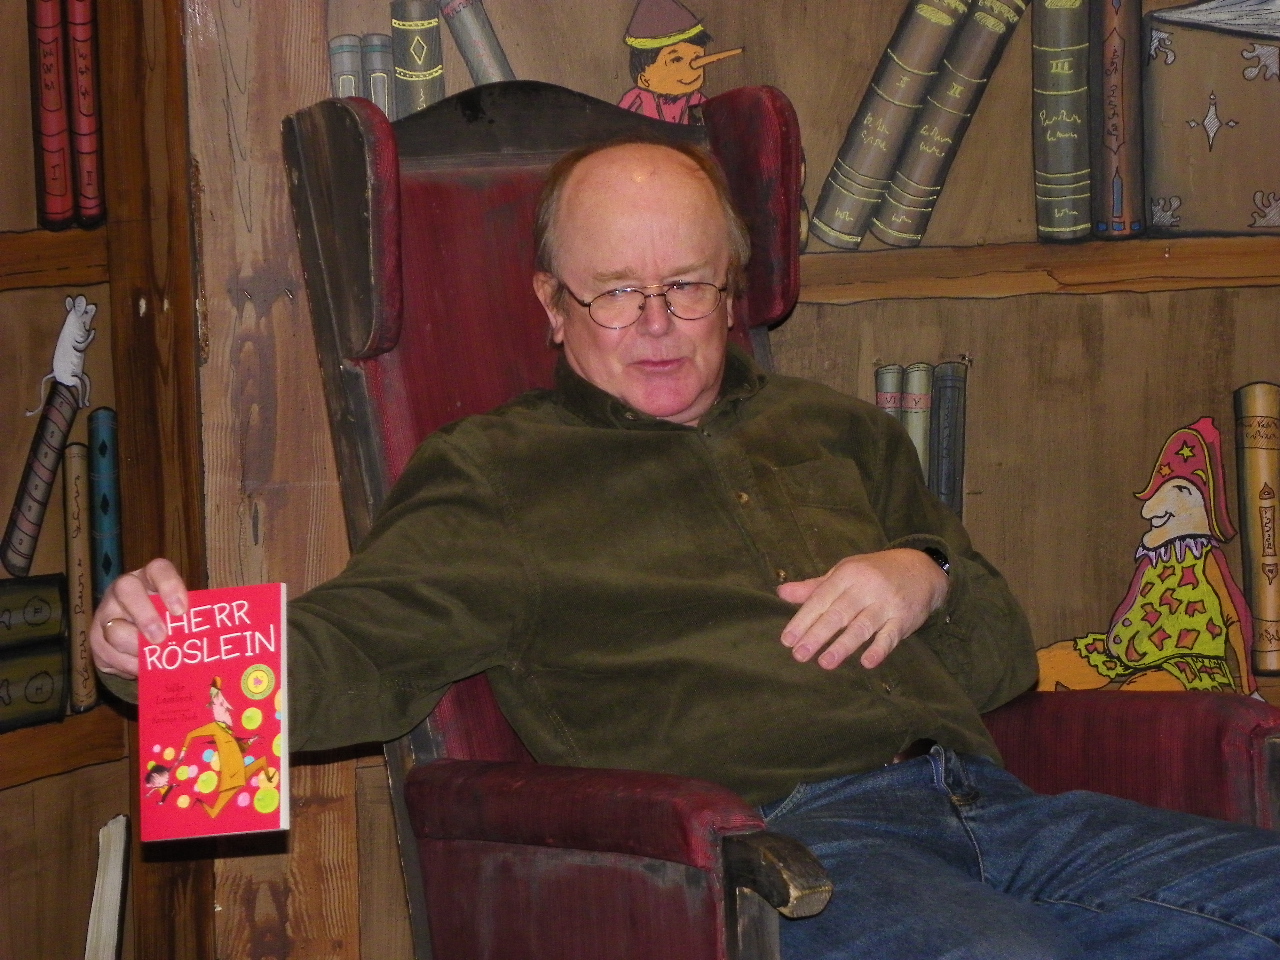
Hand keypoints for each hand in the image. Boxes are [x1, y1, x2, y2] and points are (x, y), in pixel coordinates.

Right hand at [90, 558, 189, 679]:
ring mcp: (106, 612)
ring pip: (114, 629)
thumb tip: (211, 633)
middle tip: (161, 638)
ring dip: (136, 648)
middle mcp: (124, 589)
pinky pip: (107, 653)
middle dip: (145, 616)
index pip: (158, 569)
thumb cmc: (166, 623)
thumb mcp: (176, 617)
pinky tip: (139, 668)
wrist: (136, 640)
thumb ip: (186, 620)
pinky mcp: (95, 638)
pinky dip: (126, 664)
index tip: (182, 611)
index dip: (170, 586)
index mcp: (150, 578)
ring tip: (152, 659)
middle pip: (126, 589)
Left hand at [777, 548, 947, 670]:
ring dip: (843, 646)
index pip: (821, 599)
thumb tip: (781, 593)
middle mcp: (866, 588)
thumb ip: (814, 587)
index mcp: (847, 574)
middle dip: (817, 635)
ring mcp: (886, 604)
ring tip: (824, 663)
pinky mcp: (904, 619)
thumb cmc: (873, 573)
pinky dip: (879, 650)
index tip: (787, 640)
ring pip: (862, 626)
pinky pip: (890, 636)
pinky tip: (867, 663)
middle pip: (838, 614)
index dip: (803, 620)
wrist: (921, 569)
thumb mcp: (844, 573)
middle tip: (799, 655)